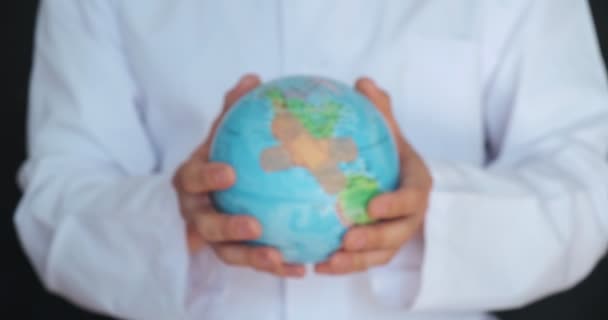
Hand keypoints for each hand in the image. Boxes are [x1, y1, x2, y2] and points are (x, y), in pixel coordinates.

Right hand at [173, 74, 305, 277]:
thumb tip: (251, 78)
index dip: (207, 176)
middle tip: (254, 224)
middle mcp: (196, 212)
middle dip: (227, 226)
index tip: (229, 173)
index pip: (193, 178)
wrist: (200, 195)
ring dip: (252, 257)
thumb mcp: (219, 137)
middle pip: (205, 225)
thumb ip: (232, 112)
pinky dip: (274, 267)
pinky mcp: (229, 253)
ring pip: (227, 252)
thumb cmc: (215, 160)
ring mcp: (210, 237)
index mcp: (191, 181)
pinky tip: (300, 268)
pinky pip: (250, 262)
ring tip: (280, 258)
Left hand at [315, 78, 432, 274]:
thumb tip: (362, 82)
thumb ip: (380, 109)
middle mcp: (410, 215)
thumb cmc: (391, 152)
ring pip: (381, 254)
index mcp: (416, 186)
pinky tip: (317, 266)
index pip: (412, 197)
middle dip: (375, 239)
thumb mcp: (389, 130)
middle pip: (398, 233)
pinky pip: (364, 261)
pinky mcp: (380, 248)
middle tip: (348, 238)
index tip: (373, 204)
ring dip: (357, 261)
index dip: (396, 203)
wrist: (398, 177)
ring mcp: (396, 234)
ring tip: (329, 262)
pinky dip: (344, 267)